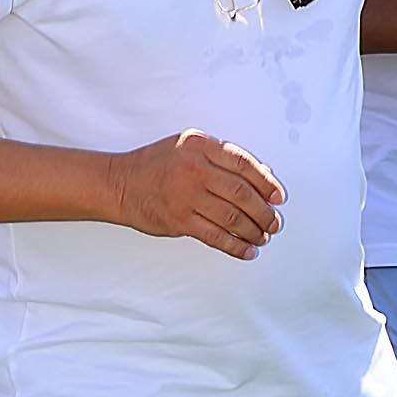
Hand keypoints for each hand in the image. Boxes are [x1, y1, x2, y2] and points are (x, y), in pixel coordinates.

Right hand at [109, 131, 284, 259]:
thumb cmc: (155, 164)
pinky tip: (247, 250)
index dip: (266, 183)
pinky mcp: (178, 221)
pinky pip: (215, 236)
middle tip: (274, 222)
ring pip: (232, 218)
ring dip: (253, 231)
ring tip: (263, 237)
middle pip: (242, 194)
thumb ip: (223, 157)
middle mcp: (194, 169)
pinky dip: (235, 246)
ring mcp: (185, 196)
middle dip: (263, 212)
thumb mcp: (188, 147)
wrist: (118, 184)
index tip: (278, 197)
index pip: (244, 164)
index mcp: (199, 145)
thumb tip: (262, 175)